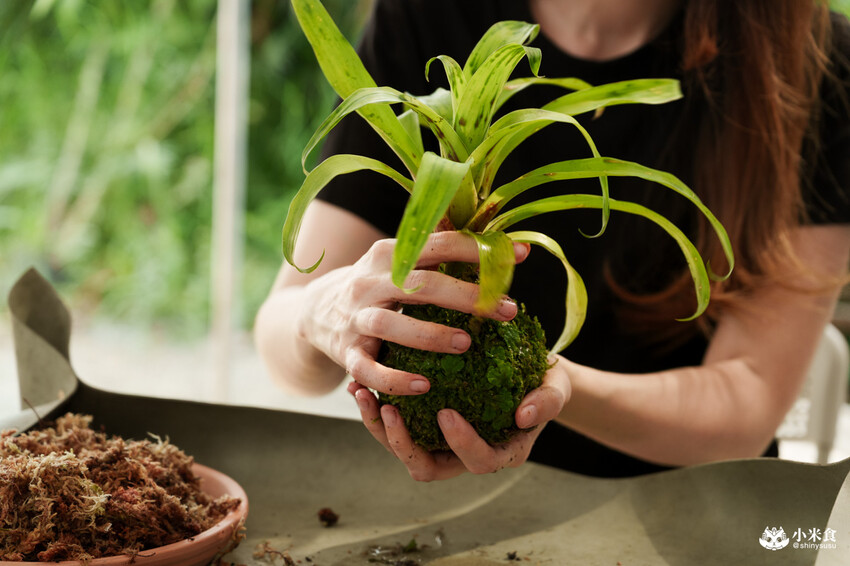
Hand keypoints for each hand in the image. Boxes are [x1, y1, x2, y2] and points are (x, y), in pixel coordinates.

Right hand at [298, 231, 529, 395]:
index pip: (438, 244)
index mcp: (390, 253)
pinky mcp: (346, 353)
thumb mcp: (400, 263)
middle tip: (507, 311)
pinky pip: (369, 369)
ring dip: (430, 335)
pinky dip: (394, 380)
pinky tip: (424, 386)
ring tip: (466, 344)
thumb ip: (444, 257)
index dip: (479, 250)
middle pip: (421, 284)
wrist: (314, 311)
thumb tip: (508, 250)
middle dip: (467, 296)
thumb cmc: (377, 287)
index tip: (520, 257)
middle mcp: (370, 282)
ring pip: (391, 325)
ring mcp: (356, 318)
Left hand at [348, 356, 570, 480]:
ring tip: (362, 393)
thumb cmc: (544, 382)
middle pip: (427, 467)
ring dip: (378, 426)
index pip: (477, 461)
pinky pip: (396, 425)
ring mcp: (441, 443)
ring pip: (402, 449)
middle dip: (402, 443)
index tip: (447, 413)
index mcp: (500, 453)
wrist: (531, 374)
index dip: (461, 443)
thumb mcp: (556, 388)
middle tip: (387, 409)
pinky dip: (375, 408)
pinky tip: (360, 382)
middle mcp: (465, 456)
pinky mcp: (424, 426)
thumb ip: (546, 401)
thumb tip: (525, 416)